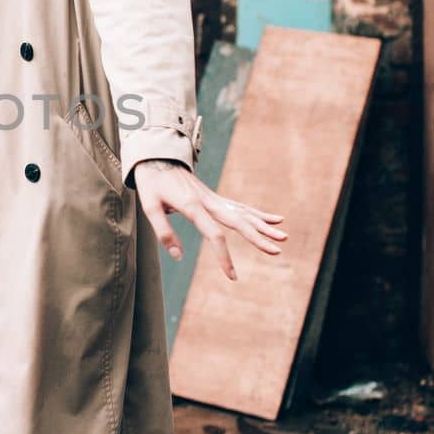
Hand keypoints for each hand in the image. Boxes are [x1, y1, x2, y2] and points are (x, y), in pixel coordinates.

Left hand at [131, 159, 286, 281]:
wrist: (157, 157)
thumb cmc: (152, 183)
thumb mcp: (149, 206)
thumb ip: (163, 232)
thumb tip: (178, 256)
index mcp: (193, 205)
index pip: (214, 234)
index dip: (224, 256)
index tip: (232, 276)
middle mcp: (209, 201)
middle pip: (239, 221)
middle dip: (258, 238)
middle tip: (277, 250)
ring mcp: (214, 198)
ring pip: (244, 213)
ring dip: (264, 225)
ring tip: (284, 236)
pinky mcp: (215, 198)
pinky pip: (240, 208)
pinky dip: (258, 214)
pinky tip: (274, 219)